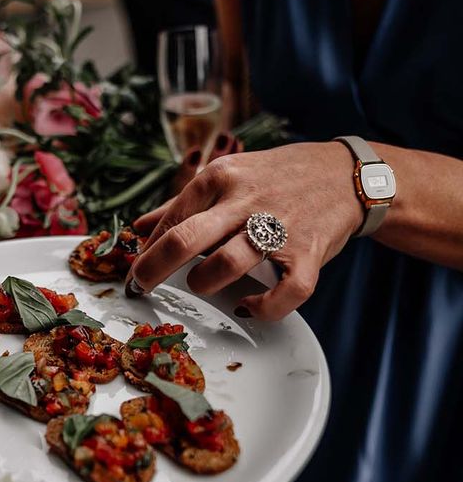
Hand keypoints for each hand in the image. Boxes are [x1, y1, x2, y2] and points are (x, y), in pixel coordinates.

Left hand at [127, 142, 363, 319]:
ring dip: (204, 282)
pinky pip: (285, 292)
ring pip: (227, 264)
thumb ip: (181, 203)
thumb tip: (139, 227)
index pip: (170, 219)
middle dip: (153, 269)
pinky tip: (248, 306)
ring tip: (200, 283)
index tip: (135, 270)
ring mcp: (278, 227)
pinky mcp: (308, 253)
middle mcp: (245, 200)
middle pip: (186, 239)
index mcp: (221, 176)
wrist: (345, 174)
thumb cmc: (277, 177)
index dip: (146, 250)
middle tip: (140, 286)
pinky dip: (263, 307)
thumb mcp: (227, 175)